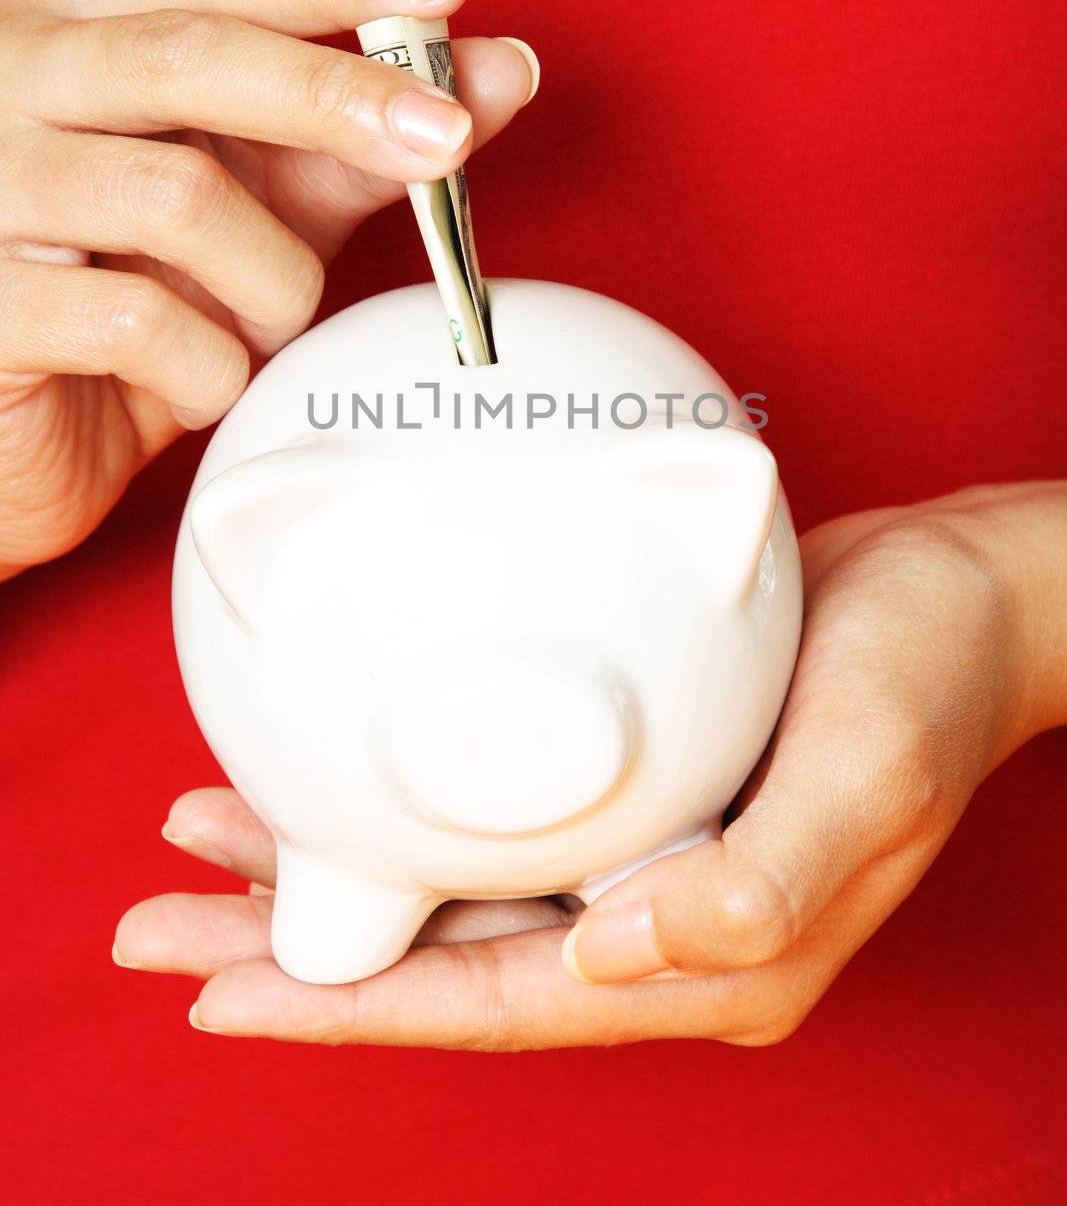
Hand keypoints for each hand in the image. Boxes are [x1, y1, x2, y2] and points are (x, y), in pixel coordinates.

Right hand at [0, 0, 536, 578]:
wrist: (5, 439)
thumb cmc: (124, 301)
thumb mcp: (251, 206)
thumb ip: (355, 139)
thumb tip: (497, 70)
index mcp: (74, 26)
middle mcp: (9, 80)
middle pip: (190, 55)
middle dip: (337, 98)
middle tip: (444, 141)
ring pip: (175, 195)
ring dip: (272, 277)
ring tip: (273, 322)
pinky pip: (135, 322)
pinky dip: (212, 367)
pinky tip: (205, 382)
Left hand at [113, 481, 1066, 1048]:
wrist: (961, 590)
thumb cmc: (929, 679)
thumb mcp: (869, 776)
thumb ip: (756, 887)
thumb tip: (614, 954)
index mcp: (705, 955)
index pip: (498, 1004)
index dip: (355, 1008)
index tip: (223, 994)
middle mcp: (656, 920)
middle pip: (443, 956)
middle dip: (298, 949)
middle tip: (161, 919)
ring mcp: (637, 849)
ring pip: (447, 883)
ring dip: (327, 869)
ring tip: (209, 842)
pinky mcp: (629, 778)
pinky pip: (488, 807)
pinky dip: (396, 797)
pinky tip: (334, 769)